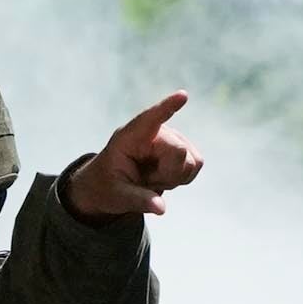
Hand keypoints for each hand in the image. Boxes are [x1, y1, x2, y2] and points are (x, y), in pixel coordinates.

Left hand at [67, 91, 202, 221]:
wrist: (111, 186)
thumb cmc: (106, 187)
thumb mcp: (115, 197)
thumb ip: (137, 200)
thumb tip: (160, 208)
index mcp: (129, 137)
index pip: (149, 119)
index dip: (167, 107)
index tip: (182, 95)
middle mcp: (154, 133)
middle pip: (179, 153)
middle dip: (168, 174)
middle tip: (147, 181)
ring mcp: (171, 138)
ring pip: (192, 161)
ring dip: (175, 177)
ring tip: (152, 178)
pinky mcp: (184, 148)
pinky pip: (196, 165)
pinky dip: (182, 177)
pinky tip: (163, 176)